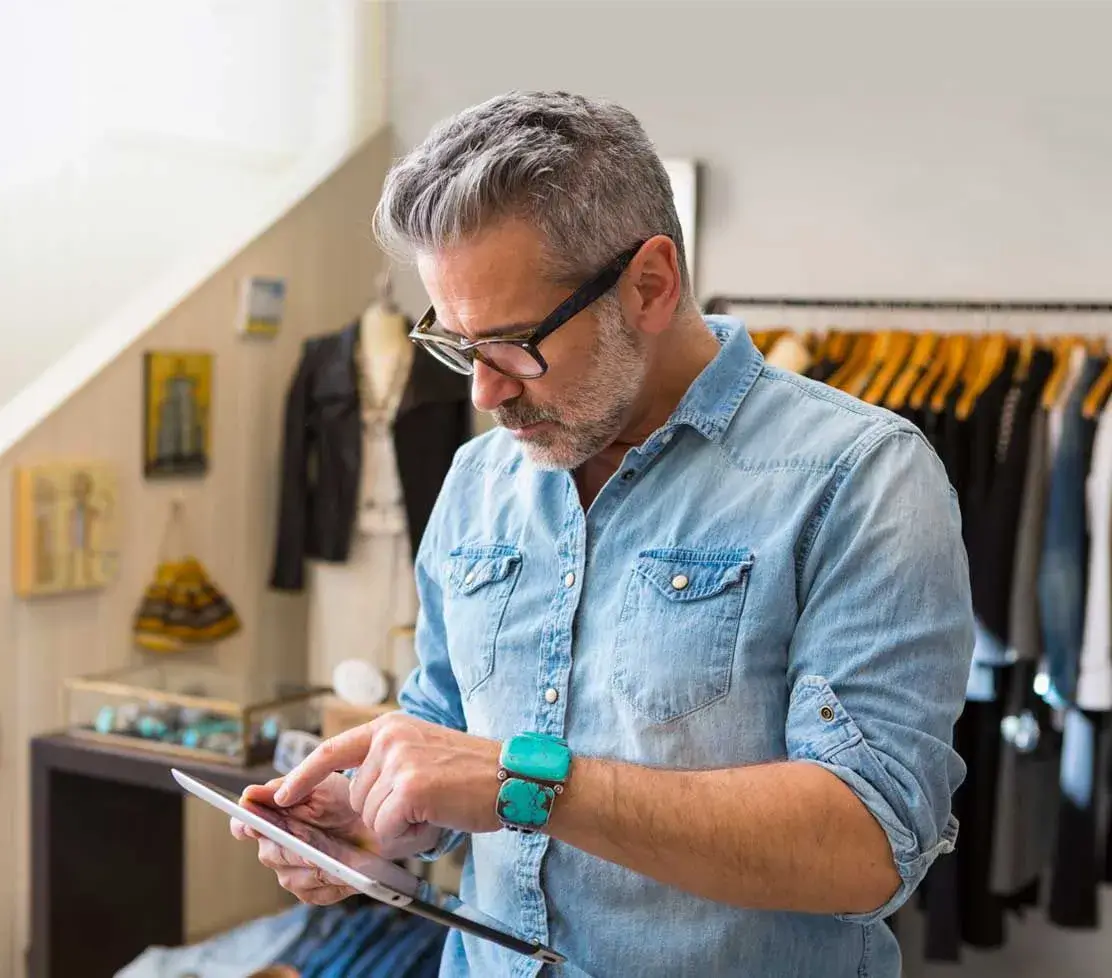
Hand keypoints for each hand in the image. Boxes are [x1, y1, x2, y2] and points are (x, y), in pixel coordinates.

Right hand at [229, 772, 439, 904]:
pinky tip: (349, 872)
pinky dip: (334, 883)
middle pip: (272, 853)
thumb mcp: (321, 787)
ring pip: (293, 878)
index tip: (253, 825)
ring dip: (318, 867)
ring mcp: (293, 872)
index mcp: (272, 819)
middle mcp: (276, 848)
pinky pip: (316, 893)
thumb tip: (248, 795)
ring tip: (341, 858)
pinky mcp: (313, 892)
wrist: (379, 822)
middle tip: (311, 841)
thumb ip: (288, 789)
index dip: (246, 826)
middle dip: (293, 847)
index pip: (244, 825)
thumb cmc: (346, 801)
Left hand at [274, 713, 501, 849]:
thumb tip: (353, 798)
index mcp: (391, 727)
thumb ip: (387, 766)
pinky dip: (410, 837)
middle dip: (386, 815)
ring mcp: (399, 761)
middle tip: (427, 806)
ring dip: (401, 828)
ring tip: (436, 809)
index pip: (334, 750)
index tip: (280, 794)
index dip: (303, 775)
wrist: (515, 779)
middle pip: (357, 799)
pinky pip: (388, 831)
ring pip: (372, 819)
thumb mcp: (423, 754)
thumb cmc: (473, 775)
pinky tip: (436, 819)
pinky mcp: (411, 787)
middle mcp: (390, 738)